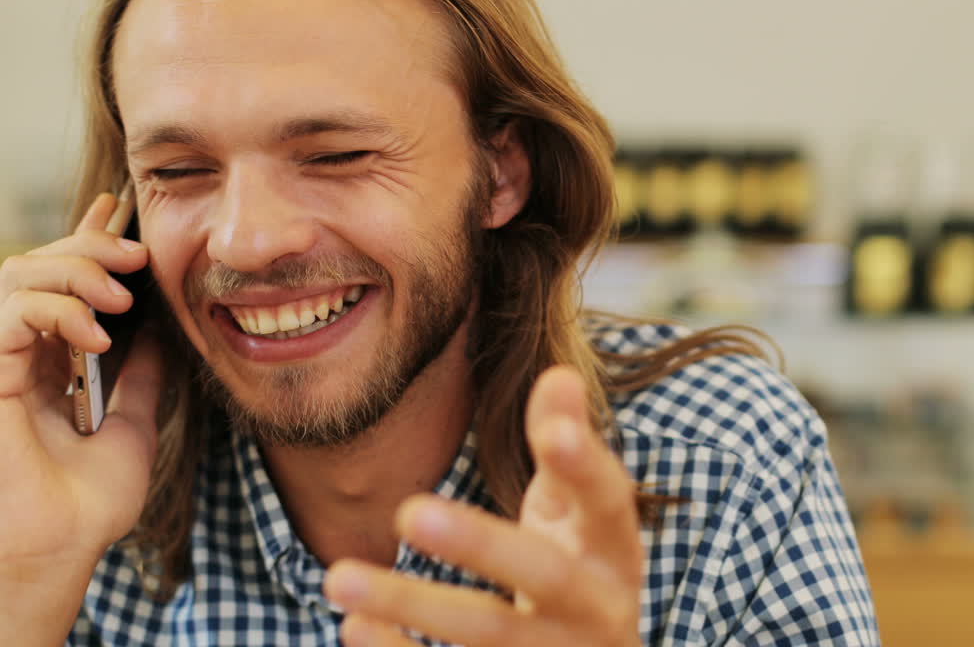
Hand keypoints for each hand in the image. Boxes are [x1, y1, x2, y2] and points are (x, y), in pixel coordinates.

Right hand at [0, 192, 159, 568]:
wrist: (62, 550)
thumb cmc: (87, 505)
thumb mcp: (133, 427)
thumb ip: (142, 378)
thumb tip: (163, 334)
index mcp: (48, 363)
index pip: (59, 285)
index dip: (85, 239)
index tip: (119, 208)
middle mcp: (18, 356)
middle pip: (36, 266)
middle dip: (87, 246)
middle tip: (135, 254)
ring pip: (16, 275)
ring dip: (73, 270)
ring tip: (118, 297)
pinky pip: (8, 312)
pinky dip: (54, 310)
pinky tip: (95, 337)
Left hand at [324, 366, 643, 646]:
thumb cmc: (580, 568)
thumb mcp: (579, 510)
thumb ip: (565, 444)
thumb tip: (559, 373)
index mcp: (615, 551)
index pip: (607, 502)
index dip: (584, 468)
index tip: (554, 432)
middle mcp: (597, 610)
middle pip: (546, 577)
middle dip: (482, 545)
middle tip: (410, 512)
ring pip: (490, 636)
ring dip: (414, 605)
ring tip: (338, 577)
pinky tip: (353, 627)